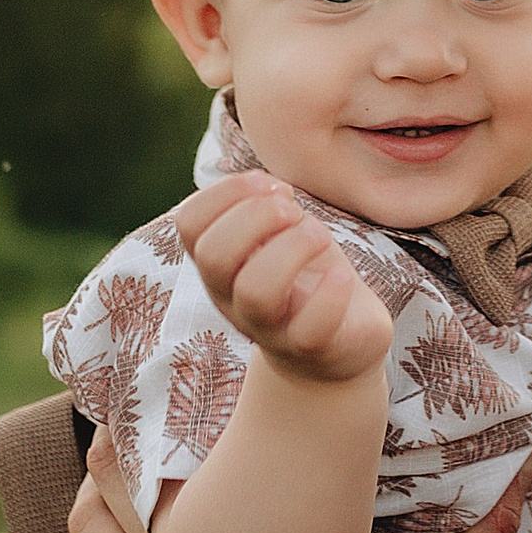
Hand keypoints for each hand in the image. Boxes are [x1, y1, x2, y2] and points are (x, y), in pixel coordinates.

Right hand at [173, 170, 395, 388]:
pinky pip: (310, 328)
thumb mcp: (286, 233)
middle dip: (256, 216)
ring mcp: (268, 328)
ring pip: (255, 291)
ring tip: (320, 237)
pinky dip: (330, 293)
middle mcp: (232, 298)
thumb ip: (273, 206)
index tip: (266, 183)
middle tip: (293, 211)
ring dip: (293, 247)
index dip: (224, 192)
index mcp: (220, 264)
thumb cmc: (307, 276)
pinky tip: (341, 276)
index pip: (189, 223)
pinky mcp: (309, 349)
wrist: (338, 345)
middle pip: (214, 255)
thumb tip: (273, 190)